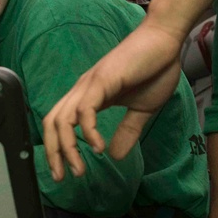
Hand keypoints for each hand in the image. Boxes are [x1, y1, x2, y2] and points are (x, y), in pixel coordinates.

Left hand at [43, 19, 184, 180]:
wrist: (166, 40)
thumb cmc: (155, 69)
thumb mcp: (142, 110)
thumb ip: (127, 131)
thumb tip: (114, 155)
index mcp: (89, 96)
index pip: (60, 124)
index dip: (57, 149)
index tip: (66, 171)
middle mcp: (83, 90)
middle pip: (52, 123)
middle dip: (54, 154)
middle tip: (63, 177)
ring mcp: (90, 84)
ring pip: (63, 119)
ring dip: (68, 148)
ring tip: (80, 168)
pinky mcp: (102, 80)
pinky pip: (85, 110)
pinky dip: (87, 132)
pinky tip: (99, 147)